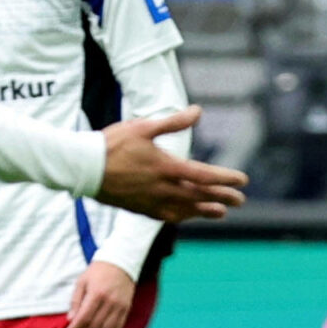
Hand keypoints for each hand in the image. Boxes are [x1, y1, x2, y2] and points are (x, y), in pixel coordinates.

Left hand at [62, 260, 133, 327]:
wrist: (121, 263)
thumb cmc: (98, 272)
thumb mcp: (82, 282)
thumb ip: (76, 301)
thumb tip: (71, 319)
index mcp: (96, 294)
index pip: (84, 318)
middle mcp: (110, 302)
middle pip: (94, 327)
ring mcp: (120, 307)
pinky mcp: (126, 310)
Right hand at [96, 109, 245, 221]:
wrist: (83, 168)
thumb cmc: (112, 143)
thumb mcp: (143, 126)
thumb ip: (173, 122)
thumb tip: (198, 111)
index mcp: (165, 166)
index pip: (204, 176)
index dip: (225, 179)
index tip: (242, 181)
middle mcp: (162, 188)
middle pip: (199, 195)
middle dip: (222, 197)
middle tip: (240, 200)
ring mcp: (151, 201)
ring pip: (185, 210)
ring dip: (205, 211)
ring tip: (221, 212)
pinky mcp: (140, 209)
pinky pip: (167, 216)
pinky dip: (183, 215)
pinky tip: (189, 214)